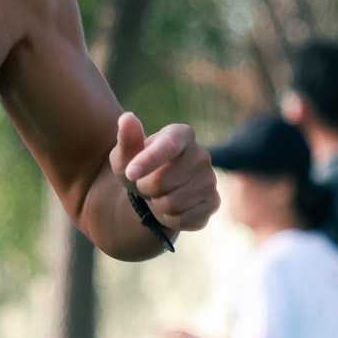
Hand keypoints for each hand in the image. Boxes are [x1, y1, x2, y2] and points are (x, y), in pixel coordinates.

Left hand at [113, 113, 217, 234]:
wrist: (154, 190)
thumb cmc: (137, 167)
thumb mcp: (125, 154)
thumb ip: (126, 138)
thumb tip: (127, 118)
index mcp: (181, 134)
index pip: (169, 146)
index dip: (148, 161)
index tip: (130, 173)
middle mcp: (201, 155)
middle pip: (161, 181)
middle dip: (145, 188)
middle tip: (146, 183)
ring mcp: (210, 179)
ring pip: (172, 203)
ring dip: (157, 204)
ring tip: (159, 194)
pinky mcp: (213, 203)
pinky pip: (183, 219)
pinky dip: (169, 218)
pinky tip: (171, 207)